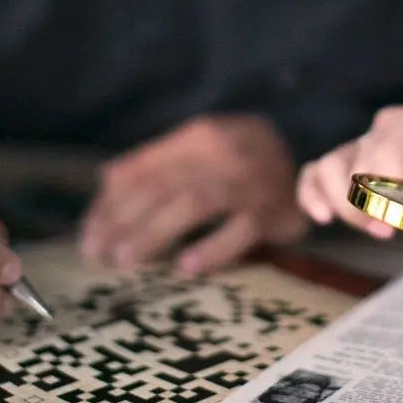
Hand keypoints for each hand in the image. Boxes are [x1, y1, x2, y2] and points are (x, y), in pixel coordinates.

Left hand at [80, 115, 307, 274]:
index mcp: (201, 135)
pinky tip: (187, 267)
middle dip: (123, 220)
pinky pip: (241, 228)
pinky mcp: (272, 210)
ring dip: (154, 232)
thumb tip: (105, 179)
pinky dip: (213, 247)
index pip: (144, 168)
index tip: (89, 234)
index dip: (111, 203)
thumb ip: (157, 161)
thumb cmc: (245, 162)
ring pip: (194, 202)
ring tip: (126, 259)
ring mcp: (250, 180)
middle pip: (163, 185)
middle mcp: (224, 152)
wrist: (314, 162)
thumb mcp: (204, 149)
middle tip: (98, 253)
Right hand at [297, 95, 402, 238]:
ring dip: (342, 203)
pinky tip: (321, 217)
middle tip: (393, 231)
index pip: (386, 146)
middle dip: (366, 202)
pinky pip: (324, 170)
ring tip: (377, 230)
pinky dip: (315, 192)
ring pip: (332, 165)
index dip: (387, 187)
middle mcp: (394, 122)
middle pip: (355, 159)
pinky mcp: (366, 161)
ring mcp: (376, 140)